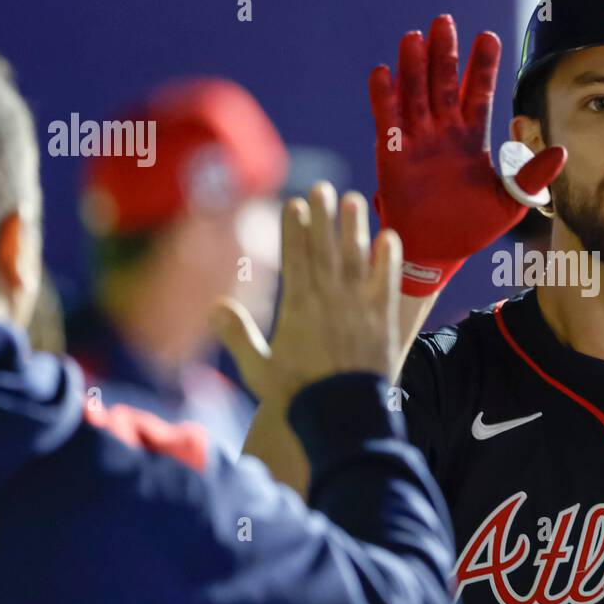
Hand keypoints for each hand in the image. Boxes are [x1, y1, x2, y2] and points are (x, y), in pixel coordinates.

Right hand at [213, 184, 401, 402]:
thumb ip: (237, 335)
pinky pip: (387, 283)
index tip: (295, 204)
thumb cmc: (298, 396)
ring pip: (357, 258)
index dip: (294, 230)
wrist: (343, 416)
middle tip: (323, 187)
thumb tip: (213, 306)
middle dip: (323, 217)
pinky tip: (389, 237)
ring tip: (355, 199)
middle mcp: (329, 300)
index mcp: (298, 309)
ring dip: (355, 228)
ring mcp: (358, 307)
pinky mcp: (383, 319)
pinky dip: (389, 260)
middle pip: (325, 250)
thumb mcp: (258, 369)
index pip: (295, 259)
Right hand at [369, 14, 565, 295]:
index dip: (482, 66)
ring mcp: (416, 140)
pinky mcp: (392, 154)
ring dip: (413, 67)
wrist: (436, 252)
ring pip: (414, 94)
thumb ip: (531, 176)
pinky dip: (384, 98)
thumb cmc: (472, 227)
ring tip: (414, 37)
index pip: (477, 93)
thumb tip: (561, 151)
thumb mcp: (509, 202)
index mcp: (471, 137)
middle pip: (442, 83)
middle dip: (444, 54)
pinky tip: (384, 74)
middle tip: (444, 21)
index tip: (488, 37)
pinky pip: (388, 120)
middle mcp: (442, 131)